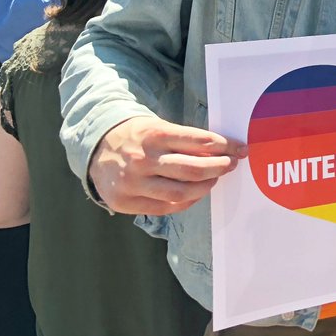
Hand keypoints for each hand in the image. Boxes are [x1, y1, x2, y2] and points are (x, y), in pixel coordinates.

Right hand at [88, 115, 245, 214]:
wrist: (96, 148)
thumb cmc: (137, 136)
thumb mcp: (159, 128)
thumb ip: (185, 140)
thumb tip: (221, 151)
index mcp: (154, 134)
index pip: (199, 141)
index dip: (224, 146)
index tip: (240, 148)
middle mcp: (143, 159)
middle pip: (192, 169)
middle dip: (219, 167)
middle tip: (231, 164)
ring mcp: (133, 183)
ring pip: (180, 193)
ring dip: (205, 187)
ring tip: (215, 179)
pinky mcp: (125, 202)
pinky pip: (165, 207)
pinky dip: (187, 201)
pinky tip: (196, 193)